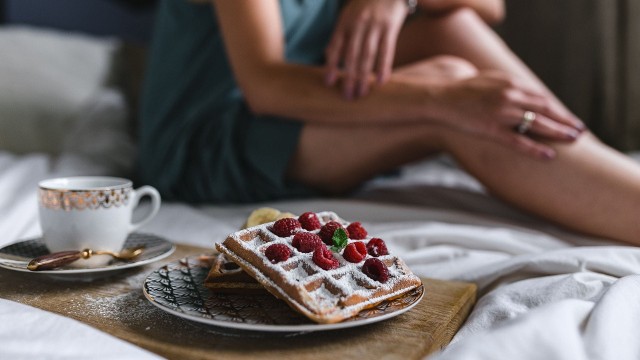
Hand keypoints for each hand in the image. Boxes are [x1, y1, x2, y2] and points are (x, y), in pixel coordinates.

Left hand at [325, 0, 408, 98]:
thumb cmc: (364, 6)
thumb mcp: (348, 16)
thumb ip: (339, 36)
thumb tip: (328, 57)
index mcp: (345, 22)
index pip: (335, 47)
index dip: (332, 65)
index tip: (329, 83)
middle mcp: (358, 24)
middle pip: (352, 55)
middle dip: (349, 77)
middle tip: (347, 96)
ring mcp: (375, 26)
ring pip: (368, 56)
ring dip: (364, 77)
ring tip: (361, 93)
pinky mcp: (390, 27)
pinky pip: (387, 50)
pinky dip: (384, 67)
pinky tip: (382, 81)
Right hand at [435, 71, 585, 158]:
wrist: (441, 97)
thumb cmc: (463, 90)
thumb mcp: (490, 80)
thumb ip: (509, 87)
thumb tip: (524, 96)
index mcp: (511, 83)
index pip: (541, 98)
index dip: (558, 109)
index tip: (569, 118)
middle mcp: (510, 96)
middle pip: (545, 109)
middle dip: (565, 120)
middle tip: (580, 131)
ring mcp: (502, 113)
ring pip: (537, 124)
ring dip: (558, 132)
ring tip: (574, 140)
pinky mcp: (491, 129)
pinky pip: (518, 141)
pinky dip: (535, 149)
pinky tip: (549, 155)